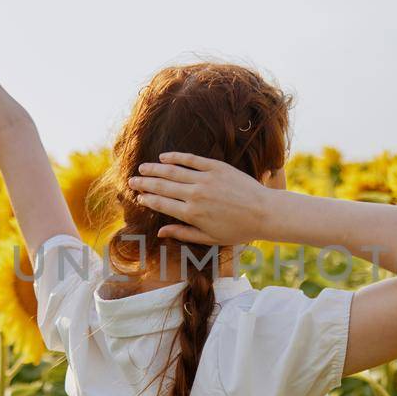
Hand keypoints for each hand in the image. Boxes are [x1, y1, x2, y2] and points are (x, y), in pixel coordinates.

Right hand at [129, 152, 276, 245]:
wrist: (264, 212)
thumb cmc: (239, 230)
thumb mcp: (209, 238)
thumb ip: (183, 233)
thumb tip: (160, 232)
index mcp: (192, 214)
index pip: (162, 204)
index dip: (148, 200)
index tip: (139, 197)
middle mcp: (195, 195)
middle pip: (162, 187)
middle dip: (144, 183)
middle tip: (131, 181)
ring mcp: (206, 179)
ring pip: (173, 172)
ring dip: (154, 169)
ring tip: (142, 168)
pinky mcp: (217, 167)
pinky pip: (191, 160)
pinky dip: (176, 157)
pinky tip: (164, 157)